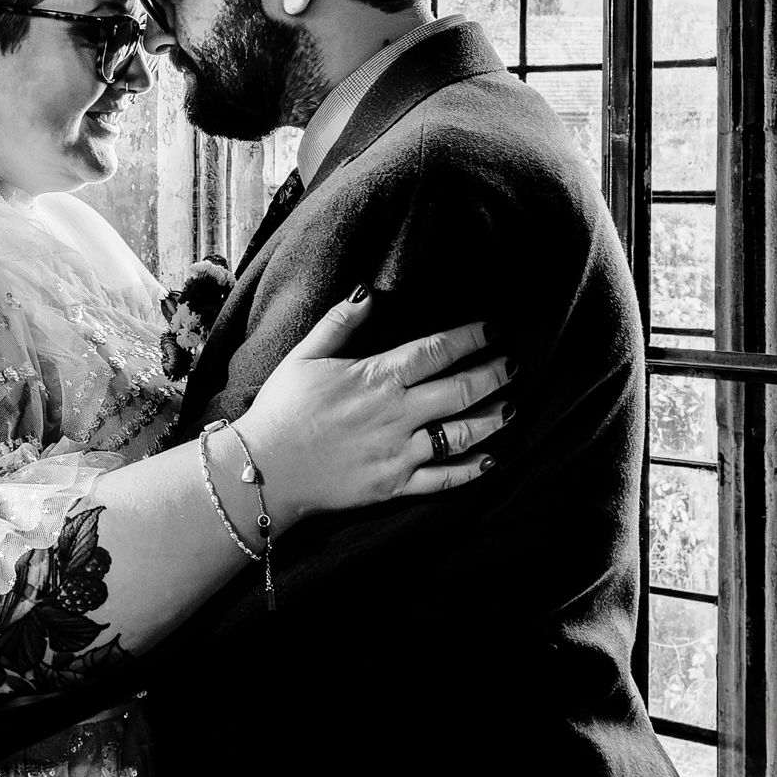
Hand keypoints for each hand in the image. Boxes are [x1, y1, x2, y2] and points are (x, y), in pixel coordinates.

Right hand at [234, 289, 513, 525]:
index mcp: (377, 377)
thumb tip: (367, 291)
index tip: (491, 330)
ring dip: (494, 419)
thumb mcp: (304, 356)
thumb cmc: (281, 409)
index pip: (436, 350)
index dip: (470, 338)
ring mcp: (400, 451)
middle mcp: (397, 413)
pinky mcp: (396, 485)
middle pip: (461, 389)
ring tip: (512, 407)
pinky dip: (473, 470)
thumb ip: (339, 322)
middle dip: (494, 375)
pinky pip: (444, 479)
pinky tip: (491, 459)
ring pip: (462, 433)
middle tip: (513, 366)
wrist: (263, 470)